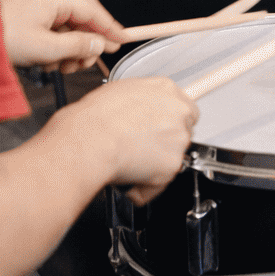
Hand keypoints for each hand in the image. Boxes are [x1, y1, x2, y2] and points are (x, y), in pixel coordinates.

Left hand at [0, 0, 123, 71]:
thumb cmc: (0, 36)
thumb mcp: (45, 48)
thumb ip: (78, 46)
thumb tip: (99, 44)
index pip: (93, 10)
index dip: (110, 27)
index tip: (123, 40)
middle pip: (79, 19)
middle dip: (84, 44)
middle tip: (84, 65)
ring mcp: (33, 3)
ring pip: (63, 26)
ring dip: (67, 49)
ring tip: (59, 67)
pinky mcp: (23, 13)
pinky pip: (48, 28)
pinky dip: (52, 45)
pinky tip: (45, 62)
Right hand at [60, 77, 197, 205]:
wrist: (91, 138)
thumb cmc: (96, 116)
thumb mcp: (122, 91)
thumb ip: (143, 101)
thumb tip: (140, 111)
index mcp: (166, 89)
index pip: (183, 108)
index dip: (168, 123)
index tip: (157, 131)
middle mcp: (179, 111)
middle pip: (183, 132)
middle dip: (165, 144)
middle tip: (141, 149)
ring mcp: (179, 139)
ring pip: (173, 158)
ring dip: (155, 165)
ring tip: (130, 162)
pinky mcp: (173, 165)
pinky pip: (161, 182)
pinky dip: (146, 186)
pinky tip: (129, 176)